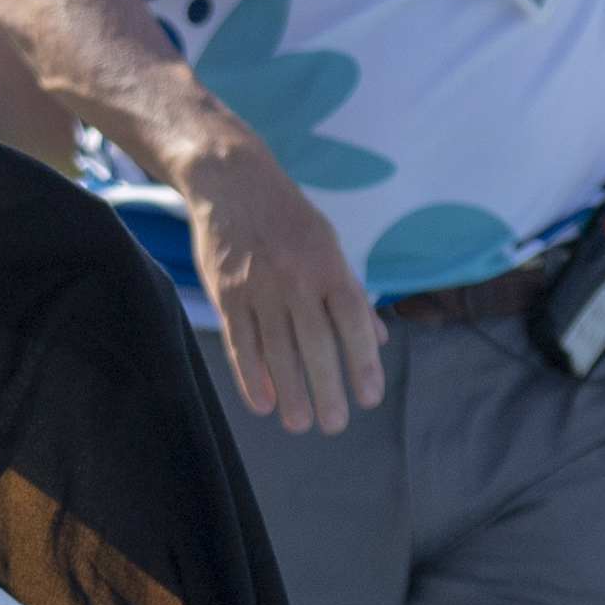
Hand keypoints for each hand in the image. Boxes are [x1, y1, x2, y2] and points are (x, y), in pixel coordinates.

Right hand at [175, 126, 387, 433]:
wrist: (232, 180)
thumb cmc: (288, 216)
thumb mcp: (328, 243)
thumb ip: (351, 293)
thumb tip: (377, 339)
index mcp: (328, 266)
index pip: (351, 321)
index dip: (362, 362)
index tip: (369, 397)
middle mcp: (296, 279)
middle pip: (314, 343)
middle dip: (326, 388)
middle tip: (334, 424)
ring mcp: (258, 288)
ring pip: (276, 349)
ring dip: (289, 390)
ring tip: (299, 423)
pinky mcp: (227, 294)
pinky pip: (239, 341)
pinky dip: (250, 375)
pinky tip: (262, 402)